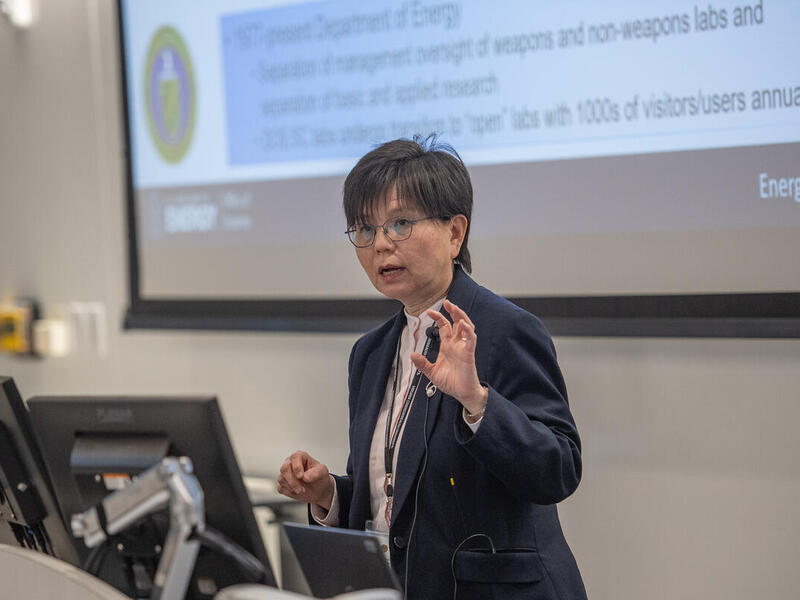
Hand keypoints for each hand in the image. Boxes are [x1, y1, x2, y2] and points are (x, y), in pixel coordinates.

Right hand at [277, 450, 334, 508]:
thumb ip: (316, 472)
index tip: (301, 477)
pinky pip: (280, 488)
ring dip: (292, 487)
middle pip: (284, 468)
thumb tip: (305, 477)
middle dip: (293, 481)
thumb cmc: (320, 477)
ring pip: (281, 479)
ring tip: (303, 490)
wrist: (319, 490)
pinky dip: (288, 492)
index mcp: (300, 456)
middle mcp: (290, 463)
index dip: (297, 467)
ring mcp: (285, 474)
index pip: (294, 458)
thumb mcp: (323, 472)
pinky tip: (297, 492)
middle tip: (302, 489)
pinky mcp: (283, 484)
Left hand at [410, 299, 487, 414]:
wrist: (461, 393)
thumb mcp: (431, 372)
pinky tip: (463, 325)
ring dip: (461, 317)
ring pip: (466, 327)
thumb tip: (412, 355)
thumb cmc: (451, 382)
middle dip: (453, 311)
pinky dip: (468, 331)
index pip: (444, 326)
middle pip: (457, 322)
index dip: (438, 318)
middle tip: (447, 302)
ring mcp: (463, 348)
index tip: (429, 312)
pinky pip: (470, 340)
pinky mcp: (469, 354)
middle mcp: (456, 344)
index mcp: (447, 346)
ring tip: (455, 308)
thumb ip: (422, 364)